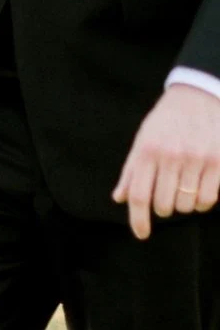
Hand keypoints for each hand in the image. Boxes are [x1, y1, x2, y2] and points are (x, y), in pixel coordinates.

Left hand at [113, 84, 219, 239]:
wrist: (197, 95)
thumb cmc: (166, 120)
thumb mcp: (143, 139)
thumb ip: (131, 170)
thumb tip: (119, 198)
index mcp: (147, 150)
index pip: (138, 194)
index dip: (138, 219)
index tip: (141, 234)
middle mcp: (170, 156)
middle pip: (164, 205)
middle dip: (163, 207)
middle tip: (165, 193)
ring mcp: (196, 160)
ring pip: (187, 205)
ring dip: (184, 203)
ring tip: (183, 185)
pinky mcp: (217, 163)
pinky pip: (208, 200)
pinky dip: (202, 201)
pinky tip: (198, 187)